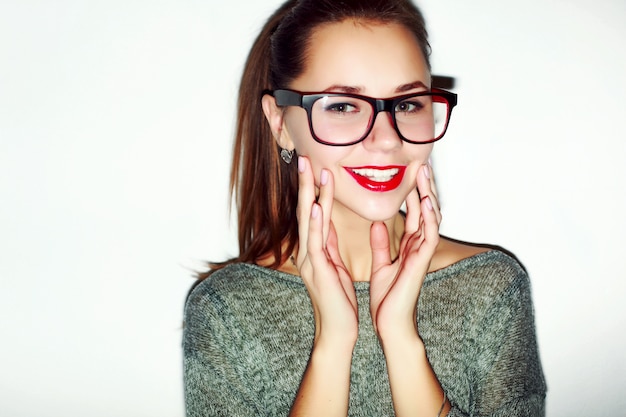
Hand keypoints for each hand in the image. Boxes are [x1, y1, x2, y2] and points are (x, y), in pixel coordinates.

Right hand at [295, 156, 357, 347]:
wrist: (338, 329)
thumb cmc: (338, 299)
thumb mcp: (335, 264)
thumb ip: (328, 242)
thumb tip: (326, 221)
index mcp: (315, 248)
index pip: (312, 212)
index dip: (313, 188)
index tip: (315, 165)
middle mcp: (308, 251)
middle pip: (305, 210)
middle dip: (306, 183)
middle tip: (304, 156)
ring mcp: (310, 260)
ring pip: (309, 221)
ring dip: (310, 194)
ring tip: (310, 171)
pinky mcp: (318, 271)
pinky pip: (315, 242)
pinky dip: (314, 223)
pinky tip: (314, 206)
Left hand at [369, 164, 440, 338]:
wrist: (389, 323)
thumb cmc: (387, 297)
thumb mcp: (382, 264)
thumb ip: (381, 244)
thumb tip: (377, 223)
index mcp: (409, 245)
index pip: (413, 212)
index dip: (412, 191)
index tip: (409, 171)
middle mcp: (418, 245)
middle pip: (425, 209)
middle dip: (424, 187)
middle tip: (422, 164)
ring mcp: (422, 253)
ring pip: (431, 218)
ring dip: (429, 195)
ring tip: (426, 174)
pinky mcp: (420, 262)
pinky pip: (428, 236)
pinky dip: (429, 218)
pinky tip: (427, 202)